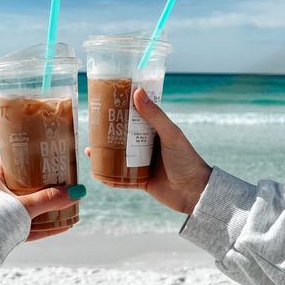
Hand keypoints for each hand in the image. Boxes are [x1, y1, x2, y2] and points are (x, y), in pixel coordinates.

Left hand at [0, 158, 85, 240]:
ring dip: (48, 206)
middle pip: (26, 184)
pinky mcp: (7, 232)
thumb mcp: (22, 206)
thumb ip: (48, 200)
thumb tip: (77, 192)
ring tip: (68, 201)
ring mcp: (2, 214)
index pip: (15, 160)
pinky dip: (47, 226)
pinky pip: (31, 227)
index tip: (50, 152)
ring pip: (30, 206)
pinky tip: (64, 226)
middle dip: (46, 183)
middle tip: (66, 177)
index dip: (32, 155)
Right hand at [86, 88, 211, 214]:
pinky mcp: (139, 180)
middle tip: (92, 125)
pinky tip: (96, 171)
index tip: (107, 101)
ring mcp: (142, 163)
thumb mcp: (170, 134)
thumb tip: (137, 91)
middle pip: (123, 135)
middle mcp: (147, 145)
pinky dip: (108, 175)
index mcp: (155, 131)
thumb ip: (154, 115)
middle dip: (108, 131)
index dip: (122, 108)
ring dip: (104, 153)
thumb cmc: (187, 160)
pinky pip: (120, 177)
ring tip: (90, 148)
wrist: (195, 193)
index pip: (135, 116)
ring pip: (118, 156)